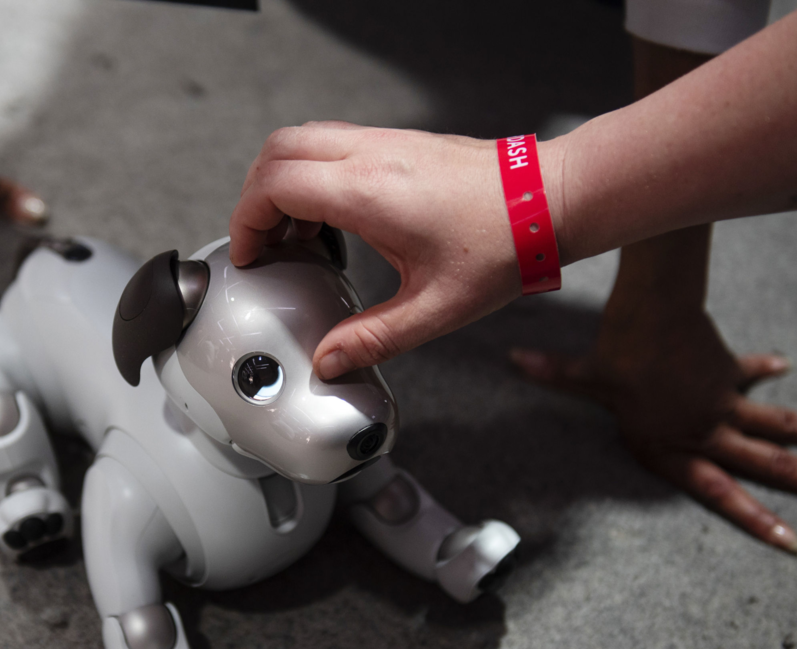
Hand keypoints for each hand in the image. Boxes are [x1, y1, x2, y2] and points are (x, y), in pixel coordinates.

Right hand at [229, 122, 569, 379]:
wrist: (550, 199)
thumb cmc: (503, 245)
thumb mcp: (435, 309)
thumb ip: (373, 338)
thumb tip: (330, 361)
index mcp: (368, 192)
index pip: (273, 187)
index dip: (245, 221)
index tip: (248, 255)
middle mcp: (371, 155)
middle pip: (276, 151)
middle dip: (254, 197)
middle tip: (263, 243)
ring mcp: (386, 141)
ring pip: (302, 139)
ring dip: (282, 181)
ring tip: (296, 234)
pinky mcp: (400, 142)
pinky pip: (333, 142)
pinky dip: (312, 173)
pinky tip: (334, 217)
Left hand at [511, 303, 796, 553]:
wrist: (653, 305)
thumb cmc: (616, 348)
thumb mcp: (582, 373)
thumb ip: (550, 374)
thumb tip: (512, 358)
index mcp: (673, 444)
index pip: (719, 490)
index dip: (755, 518)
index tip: (793, 541)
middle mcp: (705, 429)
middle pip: (774, 465)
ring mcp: (722, 402)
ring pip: (784, 427)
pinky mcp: (726, 372)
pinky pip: (749, 378)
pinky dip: (765, 372)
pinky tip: (786, 367)